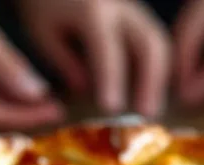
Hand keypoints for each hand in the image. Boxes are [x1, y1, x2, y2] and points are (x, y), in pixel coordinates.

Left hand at [20, 0, 170, 116]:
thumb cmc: (44, 3)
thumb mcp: (43, 32)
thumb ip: (66, 62)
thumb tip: (87, 89)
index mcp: (92, 9)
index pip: (108, 49)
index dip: (112, 79)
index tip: (111, 108)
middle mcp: (121, 7)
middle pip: (149, 44)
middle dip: (151, 82)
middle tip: (146, 114)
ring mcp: (135, 10)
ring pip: (159, 44)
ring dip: (160, 79)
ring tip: (151, 109)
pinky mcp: (140, 17)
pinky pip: (157, 43)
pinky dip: (158, 70)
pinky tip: (152, 94)